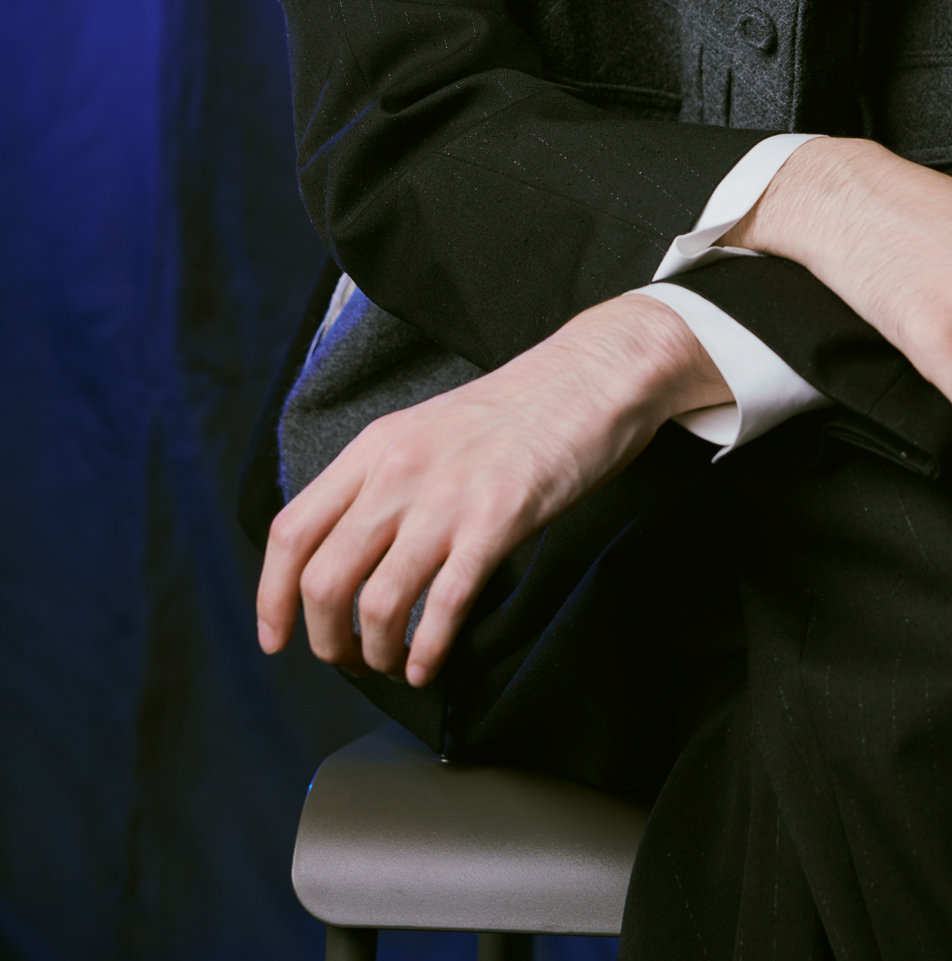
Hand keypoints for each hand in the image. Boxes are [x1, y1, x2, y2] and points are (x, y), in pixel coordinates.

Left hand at [255, 294, 728, 687]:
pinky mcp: (498, 518)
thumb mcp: (426, 431)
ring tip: (395, 664)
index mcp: (375, 446)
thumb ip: (382, 481)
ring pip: (378, 602)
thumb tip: (348, 553)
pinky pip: (445, 603)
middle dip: (326, 639)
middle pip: (324, 579)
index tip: (276, 636)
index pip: (291, 529)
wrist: (590, 377)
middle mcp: (399, 470)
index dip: (272, 595)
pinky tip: (431, 664)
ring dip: (378, 653)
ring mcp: (447, 495)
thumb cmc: (516, 412)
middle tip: (348, 659)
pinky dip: (429, 649)